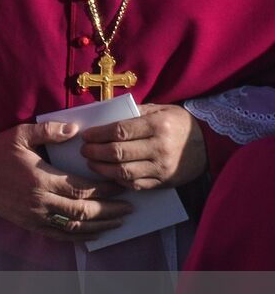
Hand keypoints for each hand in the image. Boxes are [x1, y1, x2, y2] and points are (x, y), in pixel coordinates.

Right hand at [0, 121, 131, 241]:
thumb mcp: (20, 134)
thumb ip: (49, 131)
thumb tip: (76, 130)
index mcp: (41, 178)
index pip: (81, 187)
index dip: (105, 189)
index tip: (121, 186)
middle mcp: (40, 200)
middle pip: (83, 210)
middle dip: (109, 210)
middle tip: (129, 208)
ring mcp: (35, 215)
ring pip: (74, 226)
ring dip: (99, 226)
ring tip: (118, 223)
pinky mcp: (29, 224)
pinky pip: (59, 235)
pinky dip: (79, 236)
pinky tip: (93, 234)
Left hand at [80, 103, 206, 189]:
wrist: (209, 145)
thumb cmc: (179, 123)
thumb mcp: (161, 109)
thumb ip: (134, 112)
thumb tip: (104, 117)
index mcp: (158, 125)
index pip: (120, 131)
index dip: (98, 134)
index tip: (86, 135)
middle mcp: (160, 147)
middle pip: (118, 153)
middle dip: (95, 152)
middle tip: (84, 150)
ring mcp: (162, 167)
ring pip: (123, 172)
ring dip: (101, 169)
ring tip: (91, 162)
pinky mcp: (164, 182)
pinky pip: (135, 184)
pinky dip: (118, 180)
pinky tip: (108, 174)